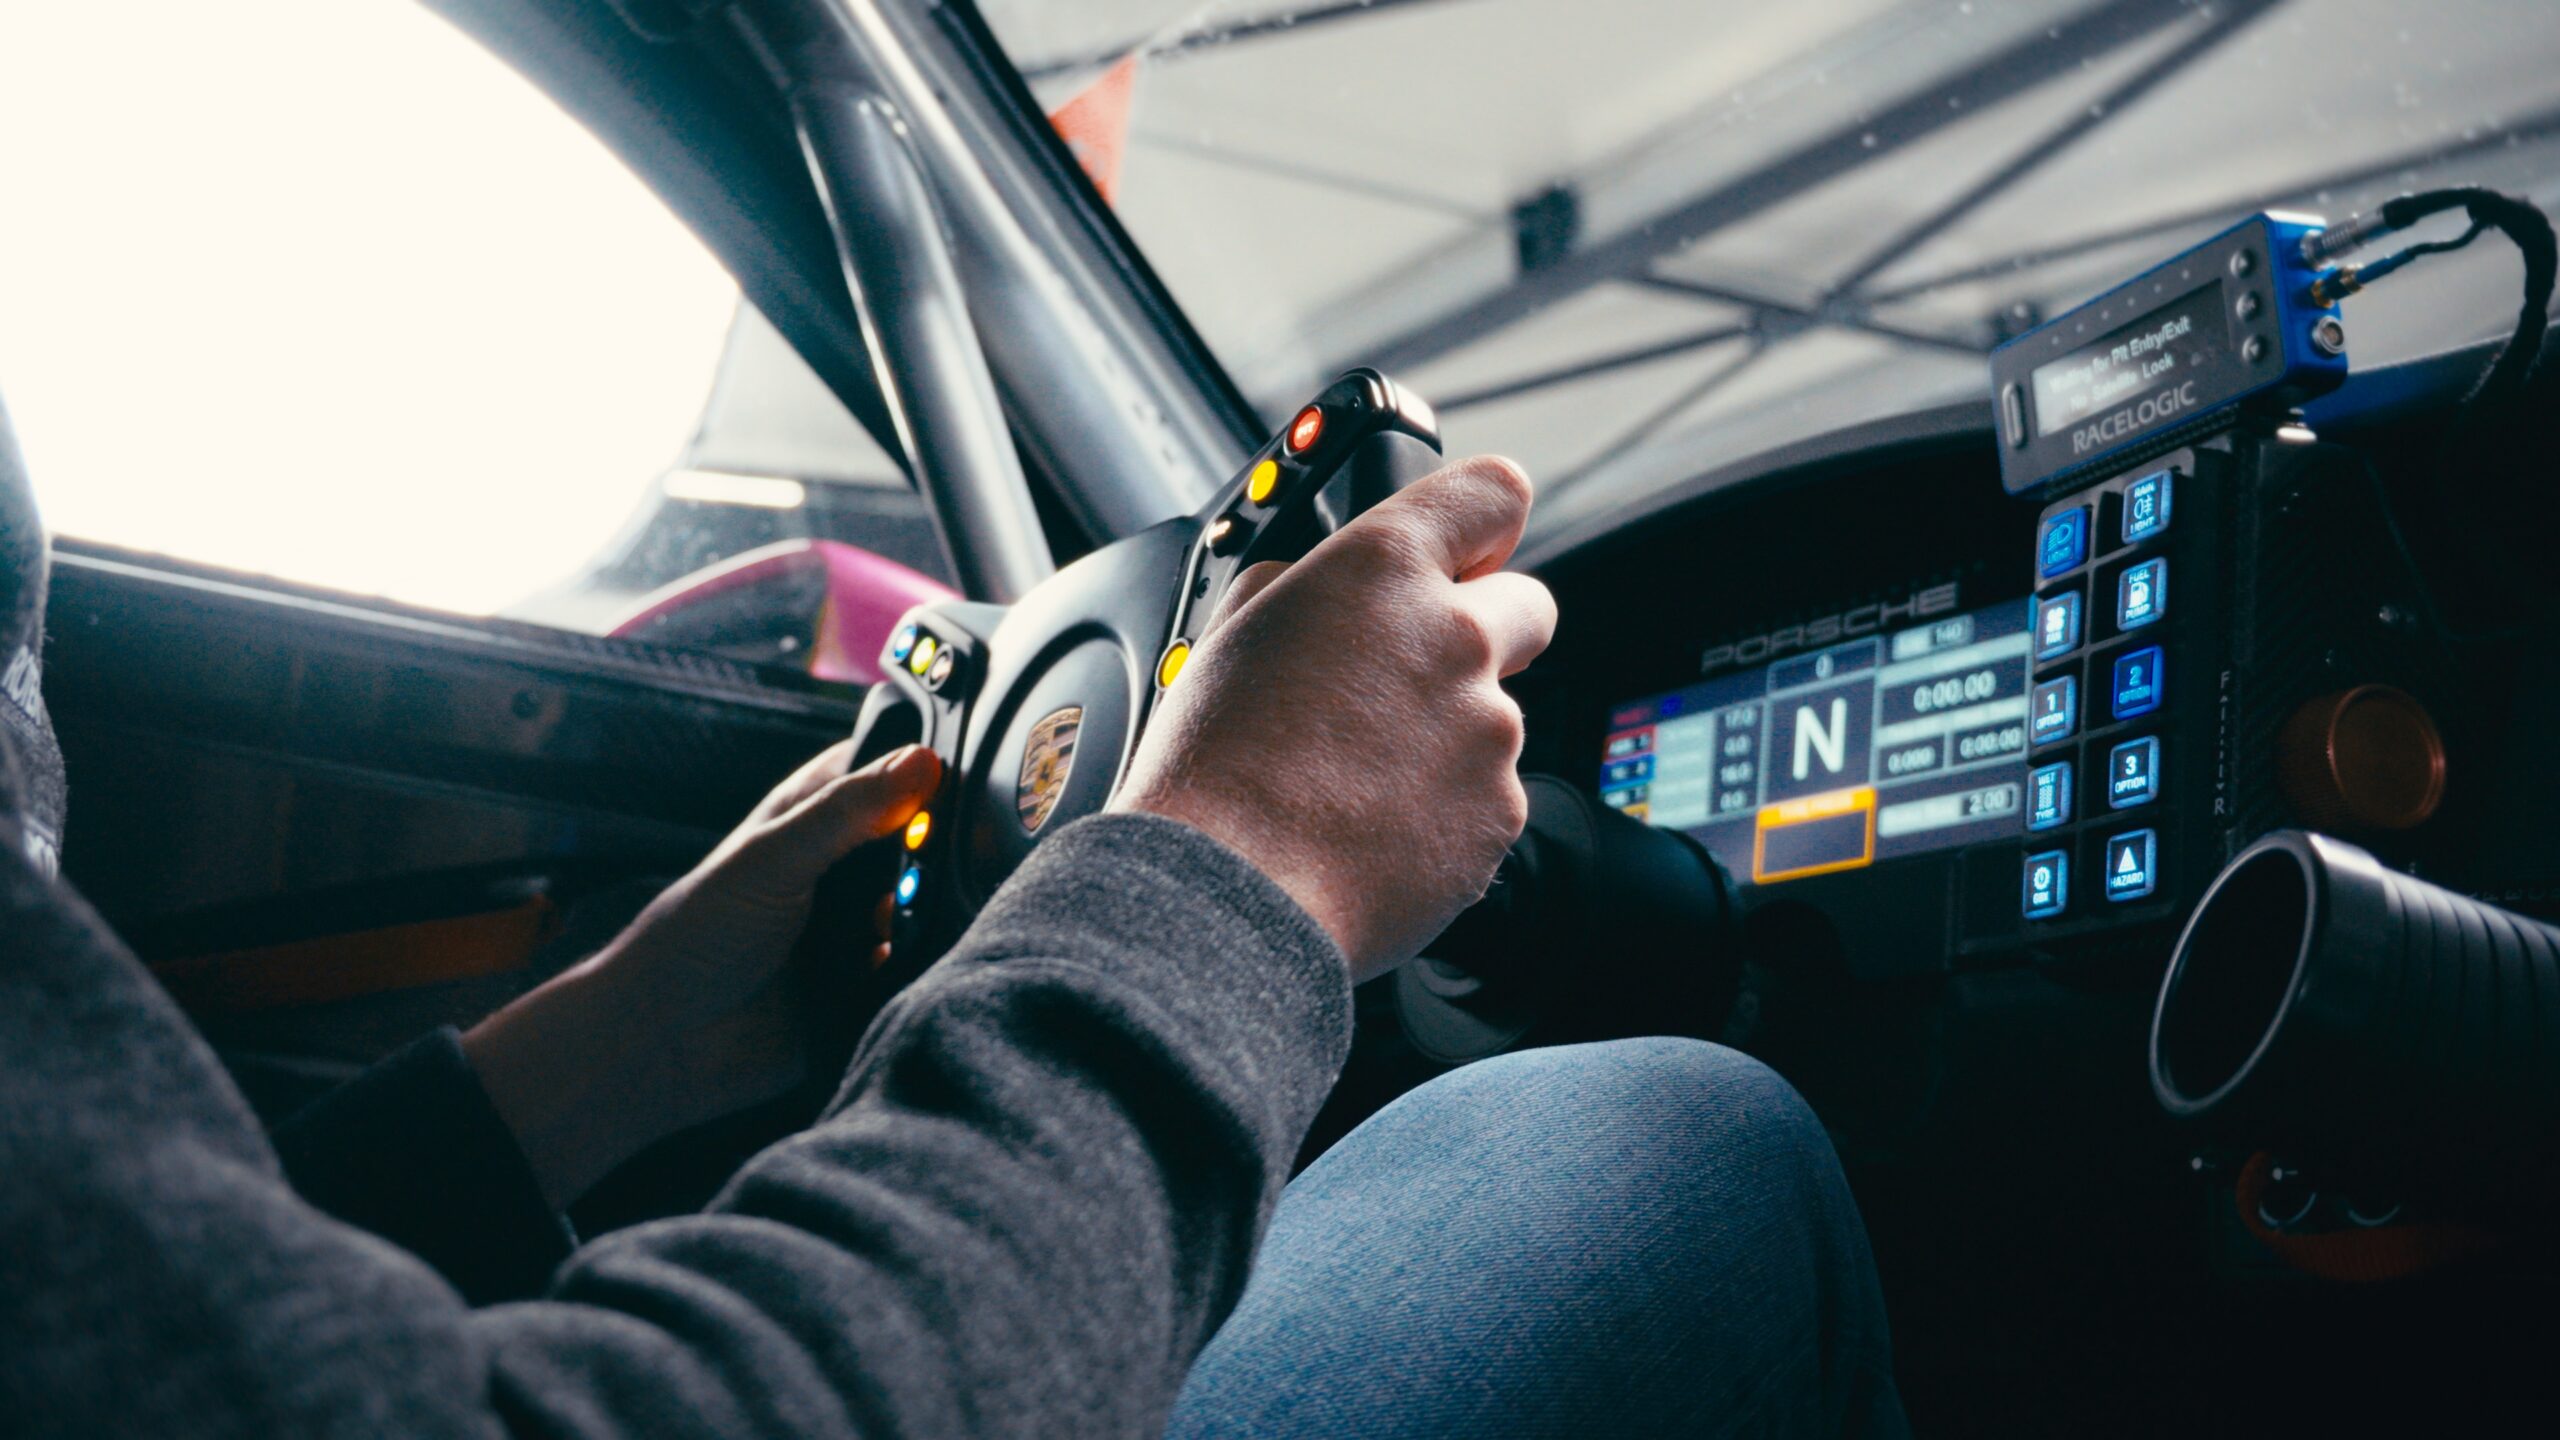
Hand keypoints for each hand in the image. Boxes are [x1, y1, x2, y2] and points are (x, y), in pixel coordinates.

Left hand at [463, 742, 939, 1206]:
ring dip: (926, 910)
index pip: (888, 770)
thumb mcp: (773, 858)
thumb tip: (923, 762)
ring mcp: (857, 923)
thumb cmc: (696, 934)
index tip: (952, 786)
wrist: (668, 1042)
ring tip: (889, 922)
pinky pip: (921, 961)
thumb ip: (847, 812)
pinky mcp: (869, 979)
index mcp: (814, 818)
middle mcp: (841, 866)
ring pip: (928, 901)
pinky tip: (892, 963)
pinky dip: (920, 961)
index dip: (924, 771)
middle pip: (921, 840)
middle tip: (918, 868)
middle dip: (933, 853)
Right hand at [1113, 455, 1555, 978]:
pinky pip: (1486, 802)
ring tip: (1353, 786)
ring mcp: (1489, 731)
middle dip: (1484, 635)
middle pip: (1527, 608)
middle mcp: (1456, 637)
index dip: (1482, 523)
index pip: (1490, 494)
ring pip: (1494, 720)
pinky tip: (1370, 835)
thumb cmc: (1210, 769)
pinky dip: (1444, 816)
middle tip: (1406, 684)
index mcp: (1383, 570)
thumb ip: (1303, 585)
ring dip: (1446, 742)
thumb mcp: (1228, 631)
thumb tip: (1321, 587)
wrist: (1226, 893)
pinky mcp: (1501, 816)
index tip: (1473, 547)